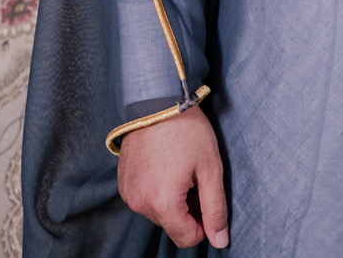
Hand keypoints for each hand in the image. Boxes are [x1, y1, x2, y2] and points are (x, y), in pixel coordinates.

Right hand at [117, 105, 227, 248]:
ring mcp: (128, 194)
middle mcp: (140, 204)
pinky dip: (158, 190)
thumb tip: (220, 240)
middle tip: (196, 177)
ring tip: (181, 169)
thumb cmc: (188, 132)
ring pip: (158, 212)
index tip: (208, 200)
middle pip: (172, 225)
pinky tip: (167, 166)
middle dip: (188, 209)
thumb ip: (215, 209)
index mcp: (163, 203)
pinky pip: (145, 199)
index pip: (186, 237)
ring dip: (173, 199)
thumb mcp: (211, 169)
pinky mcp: (123, 184)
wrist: (157, 102)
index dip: (203, 225)